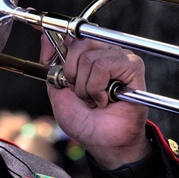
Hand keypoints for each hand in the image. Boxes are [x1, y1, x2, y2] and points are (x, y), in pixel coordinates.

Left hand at [42, 33, 148, 168]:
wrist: (102, 142)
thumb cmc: (85, 120)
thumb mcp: (57, 90)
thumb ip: (52, 63)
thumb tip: (45, 36)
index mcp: (90, 55)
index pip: (73, 36)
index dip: (60, 43)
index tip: (49, 48)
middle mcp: (107, 52)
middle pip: (79, 43)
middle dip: (72, 75)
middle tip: (81, 93)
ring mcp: (122, 58)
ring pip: (90, 58)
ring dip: (86, 87)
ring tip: (95, 99)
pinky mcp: (133, 67)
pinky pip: (105, 66)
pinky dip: (98, 87)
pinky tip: (106, 99)